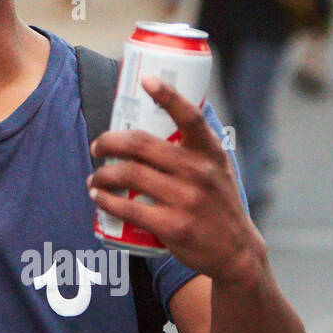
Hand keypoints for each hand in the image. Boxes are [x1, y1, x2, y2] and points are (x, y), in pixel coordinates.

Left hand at [87, 76, 265, 285]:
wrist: (237, 252)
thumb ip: (192, 148)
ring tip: (95, 178)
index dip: (168, 95)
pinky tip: (98, 197)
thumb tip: (150, 120)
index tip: (146, 79)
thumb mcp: (217, 169)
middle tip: (97, 147)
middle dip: (109, 141)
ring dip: (102, 174)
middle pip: (141, 144)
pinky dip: (106, 200)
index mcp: (211, 153)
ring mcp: (188, 199)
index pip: (190, 116)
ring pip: (129, 174)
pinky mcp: (175, 226)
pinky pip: (128, 207)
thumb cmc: (217, 203)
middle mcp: (200, 172)